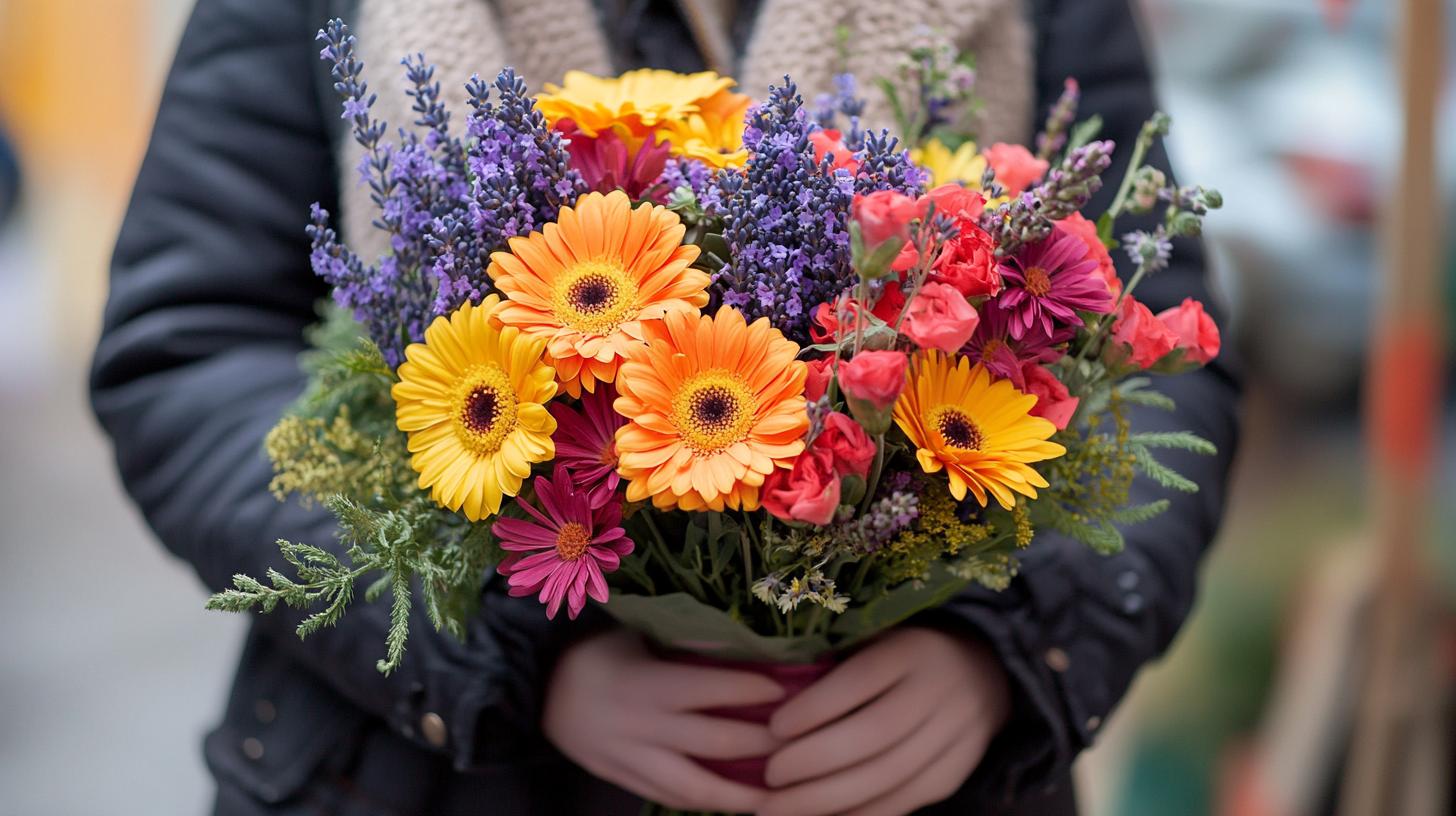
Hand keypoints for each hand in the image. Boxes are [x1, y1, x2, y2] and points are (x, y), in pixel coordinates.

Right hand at [542, 628, 784, 811]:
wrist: (536, 688)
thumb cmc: (596, 651)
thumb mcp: (637, 635)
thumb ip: (685, 644)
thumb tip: (745, 641)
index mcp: (648, 684)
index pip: (714, 688)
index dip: (756, 689)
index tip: (791, 689)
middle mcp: (642, 727)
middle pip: (716, 741)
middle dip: (764, 744)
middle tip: (804, 742)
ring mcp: (631, 760)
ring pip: (696, 787)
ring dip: (742, 794)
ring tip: (782, 795)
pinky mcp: (624, 779)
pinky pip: (671, 798)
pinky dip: (706, 802)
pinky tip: (737, 803)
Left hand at [759, 627, 1009, 815]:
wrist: (980, 674)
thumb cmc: (898, 655)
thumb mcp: (873, 639)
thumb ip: (832, 661)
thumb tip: (766, 696)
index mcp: (912, 651)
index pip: (862, 679)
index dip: (817, 707)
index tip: (774, 726)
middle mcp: (938, 692)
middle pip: (875, 735)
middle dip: (815, 761)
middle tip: (769, 776)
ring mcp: (953, 738)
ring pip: (888, 777)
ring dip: (826, 800)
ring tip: (777, 809)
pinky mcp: (952, 775)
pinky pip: (901, 803)